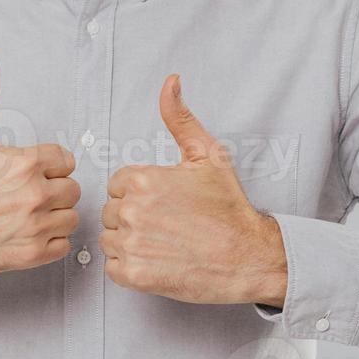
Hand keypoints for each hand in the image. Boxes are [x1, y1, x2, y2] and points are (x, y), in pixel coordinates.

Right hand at [0, 45, 80, 280]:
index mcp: (25, 163)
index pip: (65, 159)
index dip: (45, 163)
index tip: (23, 169)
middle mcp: (34, 196)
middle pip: (72, 188)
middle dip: (51, 187)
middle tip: (21, 191)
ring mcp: (33, 229)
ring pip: (70, 217)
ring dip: (53, 215)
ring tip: (24, 211)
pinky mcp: (29, 257)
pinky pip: (63, 245)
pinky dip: (49, 241)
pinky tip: (25, 232)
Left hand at [100, 74, 287, 305]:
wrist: (248, 256)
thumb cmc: (228, 209)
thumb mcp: (207, 154)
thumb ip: (180, 117)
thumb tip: (170, 82)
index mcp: (142, 180)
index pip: (119, 184)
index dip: (141, 194)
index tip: (165, 203)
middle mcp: (132, 211)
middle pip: (112, 211)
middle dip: (134, 217)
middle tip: (168, 224)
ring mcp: (132, 244)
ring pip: (110, 239)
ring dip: (130, 242)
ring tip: (163, 242)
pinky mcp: (134, 276)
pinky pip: (113, 268)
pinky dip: (131, 267)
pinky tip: (157, 260)